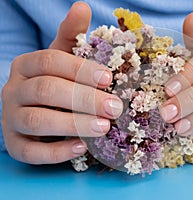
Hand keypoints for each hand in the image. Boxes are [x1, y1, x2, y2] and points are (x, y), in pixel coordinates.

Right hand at [1, 2, 122, 163]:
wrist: (34, 108)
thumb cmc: (55, 81)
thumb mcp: (63, 57)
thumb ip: (71, 35)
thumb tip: (82, 6)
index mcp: (26, 65)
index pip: (50, 61)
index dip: (80, 70)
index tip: (108, 78)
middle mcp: (13, 90)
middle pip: (46, 91)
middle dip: (84, 100)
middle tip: (114, 108)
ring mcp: (11, 119)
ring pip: (37, 120)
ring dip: (73, 124)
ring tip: (103, 127)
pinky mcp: (16, 144)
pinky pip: (31, 152)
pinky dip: (57, 152)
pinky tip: (81, 148)